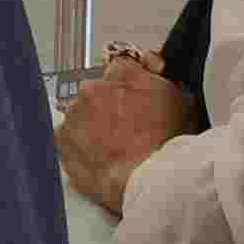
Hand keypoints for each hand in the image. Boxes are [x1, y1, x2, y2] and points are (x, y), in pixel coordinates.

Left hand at [58, 49, 198, 217]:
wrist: (143, 178)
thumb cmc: (166, 147)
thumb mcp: (183, 106)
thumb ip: (165, 84)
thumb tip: (158, 77)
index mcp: (125, 75)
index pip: (123, 65)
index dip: (131, 82)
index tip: (135, 93)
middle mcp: (94, 87)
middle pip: (100, 90)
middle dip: (112, 104)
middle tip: (130, 126)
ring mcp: (74, 112)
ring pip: (82, 112)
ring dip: (95, 124)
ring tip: (117, 146)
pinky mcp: (61, 136)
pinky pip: (68, 135)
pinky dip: (80, 143)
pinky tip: (100, 156)